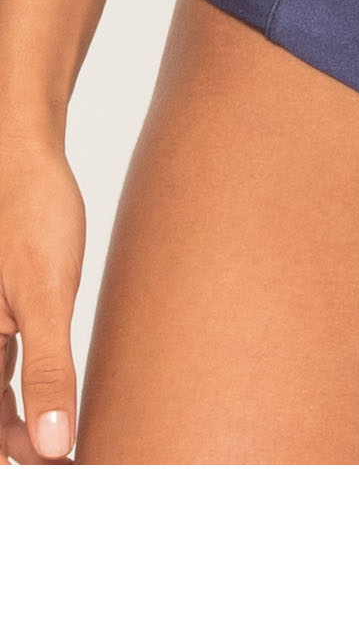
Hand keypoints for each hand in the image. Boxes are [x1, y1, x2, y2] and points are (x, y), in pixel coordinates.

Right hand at [0, 134, 84, 463]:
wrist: (23, 155)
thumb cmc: (30, 214)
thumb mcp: (47, 297)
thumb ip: (48, 372)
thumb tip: (51, 443)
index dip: (16, 458)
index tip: (56, 481)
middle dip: (24, 449)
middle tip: (72, 474)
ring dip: (27, 429)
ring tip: (70, 456)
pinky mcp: (0, 316)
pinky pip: (8, 371)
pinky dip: (31, 396)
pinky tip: (59, 415)